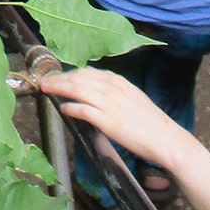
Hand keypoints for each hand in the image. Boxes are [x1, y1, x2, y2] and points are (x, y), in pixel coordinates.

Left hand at [39, 67, 189, 171]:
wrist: (164, 137)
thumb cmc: (150, 122)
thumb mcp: (132, 98)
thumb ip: (115, 92)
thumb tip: (96, 92)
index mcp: (119, 81)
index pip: (88, 72)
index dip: (70, 73)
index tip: (58, 76)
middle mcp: (113, 88)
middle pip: (79, 78)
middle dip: (59, 78)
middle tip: (45, 81)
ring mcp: (110, 103)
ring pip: (78, 89)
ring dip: (59, 89)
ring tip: (47, 90)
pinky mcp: (108, 121)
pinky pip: (84, 109)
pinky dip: (71, 107)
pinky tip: (64, 109)